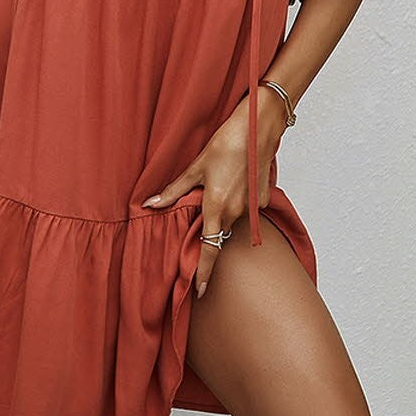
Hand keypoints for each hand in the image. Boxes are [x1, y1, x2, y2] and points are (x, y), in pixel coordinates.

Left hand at [140, 94, 287, 298]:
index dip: (203, 272)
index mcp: (216, 206)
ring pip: (232, 218)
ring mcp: (253, 206)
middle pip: (219, 232)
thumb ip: (175, 190)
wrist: (259, 126)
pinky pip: (247, 208)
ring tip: (220, 185)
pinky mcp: (263, 198)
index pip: (209, 249)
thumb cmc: (227, 142)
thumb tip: (151, 205)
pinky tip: (235, 180)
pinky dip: (238, 201)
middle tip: (202, 211)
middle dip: (210, 230)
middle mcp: (236, 211)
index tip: (200, 289)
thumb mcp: (196, 165)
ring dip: (224, 212)